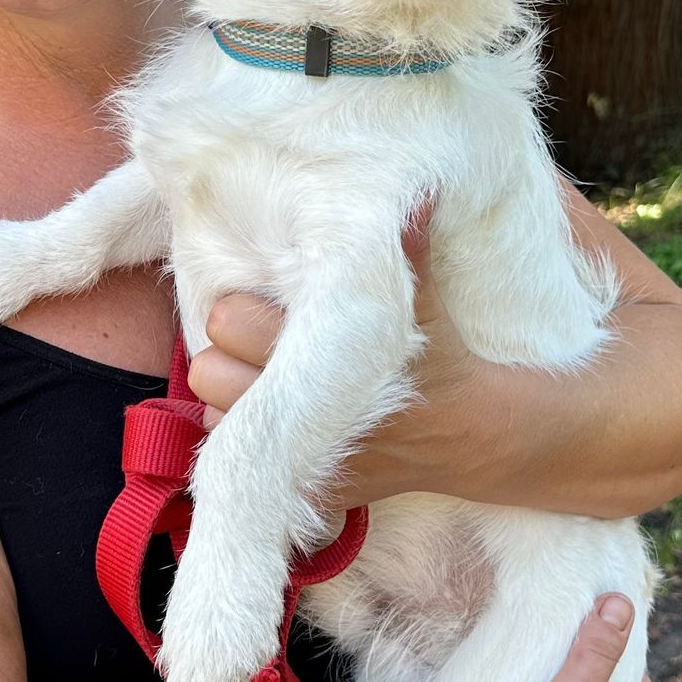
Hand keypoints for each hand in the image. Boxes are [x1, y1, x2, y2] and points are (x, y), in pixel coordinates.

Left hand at [187, 211, 494, 507]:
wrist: (474, 433)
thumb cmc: (443, 354)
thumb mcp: (424, 298)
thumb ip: (408, 245)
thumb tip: (417, 191)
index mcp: (323, 354)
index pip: (227, 321)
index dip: (241, 306)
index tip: (267, 303)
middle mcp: (305, 411)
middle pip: (207, 372)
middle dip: (226, 352)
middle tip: (258, 342)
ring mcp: (304, 457)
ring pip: (214, 417)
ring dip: (231, 397)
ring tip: (263, 378)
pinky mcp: (307, 490)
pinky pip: (240, 459)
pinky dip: (251, 439)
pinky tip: (281, 417)